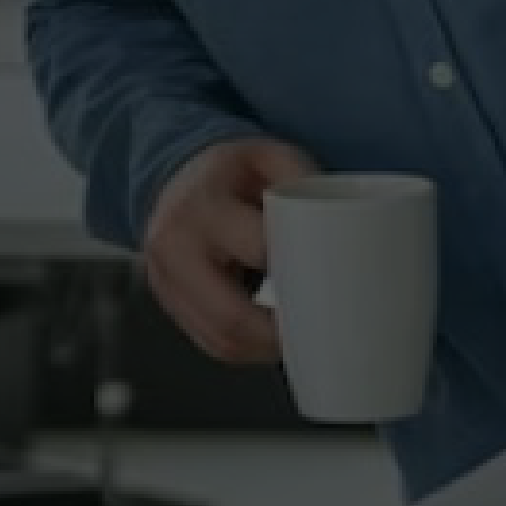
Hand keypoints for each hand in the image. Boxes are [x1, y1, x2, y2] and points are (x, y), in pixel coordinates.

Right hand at [137, 138, 320, 363]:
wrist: (178, 178)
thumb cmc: (231, 172)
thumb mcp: (268, 156)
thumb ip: (301, 178)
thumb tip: (340, 221)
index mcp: (202, 205)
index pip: (256, 249)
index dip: (297, 272)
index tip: (329, 284)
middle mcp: (174, 246)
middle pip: (231, 315)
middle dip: (281, 334)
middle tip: (318, 330)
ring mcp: (165, 281)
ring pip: (220, 338)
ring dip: (265, 349)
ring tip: (299, 339)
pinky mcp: (168, 303)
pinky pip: (210, 342)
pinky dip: (247, 349)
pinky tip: (270, 341)